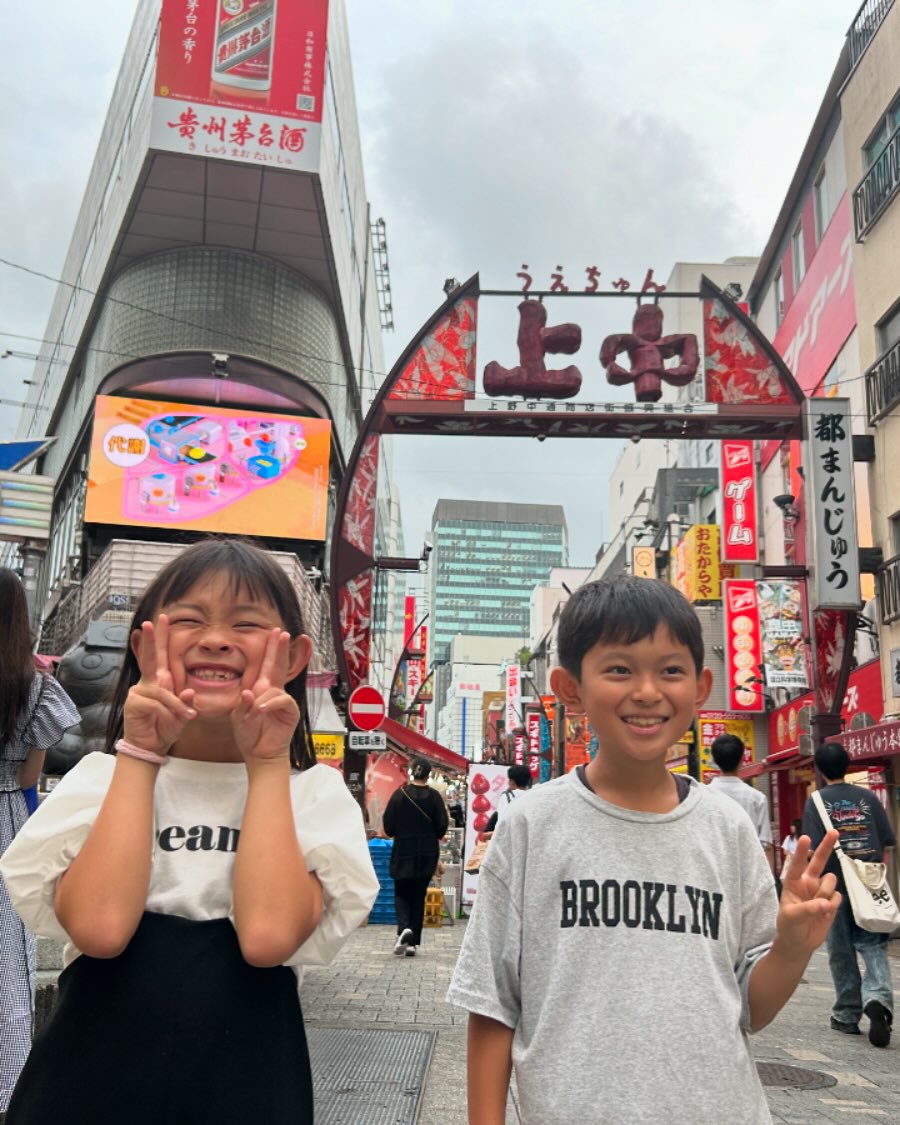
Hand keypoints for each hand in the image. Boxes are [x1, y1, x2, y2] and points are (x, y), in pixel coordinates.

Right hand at [124, 615, 195, 754]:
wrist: (151, 746)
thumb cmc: (165, 727)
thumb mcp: (181, 715)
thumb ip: (185, 703)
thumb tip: (190, 693)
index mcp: (160, 682)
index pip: (160, 656)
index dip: (159, 638)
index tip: (161, 619)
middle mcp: (148, 683)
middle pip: (149, 658)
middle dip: (150, 639)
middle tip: (149, 622)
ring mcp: (139, 692)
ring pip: (162, 691)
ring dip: (176, 705)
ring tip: (186, 716)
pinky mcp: (134, 703)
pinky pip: (156, 703)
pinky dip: (168, 712)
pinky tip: (171, 720)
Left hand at [230, 628, 299, 762]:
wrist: (259, 753)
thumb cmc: (249, 734)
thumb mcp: (238, 717)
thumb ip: (242, 705)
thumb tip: (249, 693)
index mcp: (261, 689)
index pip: (266, 665)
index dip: (271, 649)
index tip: (275, 632)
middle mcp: (273, 692)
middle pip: (278, 666)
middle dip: (280, 649)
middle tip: (283, 633)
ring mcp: (282, 700)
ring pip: (274, 688)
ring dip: (262, 699)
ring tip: (254, 712)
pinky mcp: (290, 711)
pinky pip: (281, 701)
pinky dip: (270, 704)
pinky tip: (261, 709)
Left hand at [775, 830, 841, 955]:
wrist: (799, 942)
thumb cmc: (788, 926)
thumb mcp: (791, 917)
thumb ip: (807, 909)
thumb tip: (825, 903)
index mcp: (792, 882)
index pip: (796, 863)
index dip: (800, 851)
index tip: (805, 837)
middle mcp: (807, 882)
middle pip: (818, 860)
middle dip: (826, 846)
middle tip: (834, 831)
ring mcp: (820, 890)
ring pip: (831, 880)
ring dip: (826, 892)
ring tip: (818, 907)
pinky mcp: (831, 901)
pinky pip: (837, 896)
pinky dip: (833, 905)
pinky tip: (825, 913)